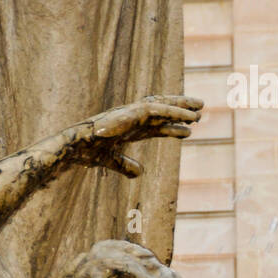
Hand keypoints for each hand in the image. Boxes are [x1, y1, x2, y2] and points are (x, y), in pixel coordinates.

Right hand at [69, 95, 202, 177]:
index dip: (172, 128)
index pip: (155, 125)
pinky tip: (188, 118)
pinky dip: (174, 112)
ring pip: (162, 106)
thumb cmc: (88, 152)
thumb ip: (125, 165)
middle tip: (201, 112)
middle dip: (180, 111)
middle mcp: (132, 117)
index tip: (189, 131)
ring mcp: (132, 112)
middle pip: (161, 111)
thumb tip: (140, 172)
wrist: (76, 147)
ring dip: (182, 108)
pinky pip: (158, 109)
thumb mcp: (112, 161)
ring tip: (200, 111)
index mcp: (128, 128)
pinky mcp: (131, 112)